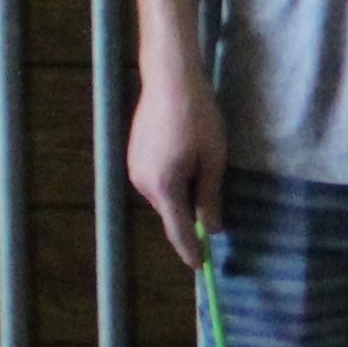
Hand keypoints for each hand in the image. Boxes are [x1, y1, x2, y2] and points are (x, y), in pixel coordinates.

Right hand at [128, 62, 226, 265]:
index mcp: (165, 187)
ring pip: (164, 196)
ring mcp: (134, 169)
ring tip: (200, 162)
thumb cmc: (198, 118)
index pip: (178, 231)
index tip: (201, 267)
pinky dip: (172, 179)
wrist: (170, 79)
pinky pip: (156, 180)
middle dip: (191, 214)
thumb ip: (211, 198)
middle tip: (214, 194)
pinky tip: (185, 155)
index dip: (191, 250)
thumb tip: (213, 229)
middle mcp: (143, 183)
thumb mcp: (214, 160)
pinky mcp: (133, 156)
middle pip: (172, 212)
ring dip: (182, 193)